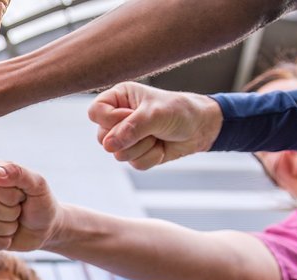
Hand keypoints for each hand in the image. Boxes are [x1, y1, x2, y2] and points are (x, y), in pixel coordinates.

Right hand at [0, 161, 62, 251]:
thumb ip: (18, 173)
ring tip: (16, 221)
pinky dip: (3, 242)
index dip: (12, 196)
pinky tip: (9, 236)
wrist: (47, 228)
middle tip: (20, 209)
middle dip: (12, 213)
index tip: (23, 195)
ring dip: (9, 228)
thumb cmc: (42, 203)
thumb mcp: (38, 185)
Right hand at [88, 81, 223, 169]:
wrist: (201, 127)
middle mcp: (118, 118)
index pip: (95, 112)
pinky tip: (160, 146)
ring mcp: (126, 137)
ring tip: (157, 135)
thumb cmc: (179, 111)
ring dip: (143, 147)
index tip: (131, 115)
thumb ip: (131, 128)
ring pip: (118, 154)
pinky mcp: (136, 153)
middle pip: (103, 138)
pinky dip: (151, 157)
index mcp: (118, 98)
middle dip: (131, 137)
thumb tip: (108, 146)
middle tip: (150, 127)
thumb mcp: (155, 114)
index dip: (110, 120)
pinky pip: (134, 164)